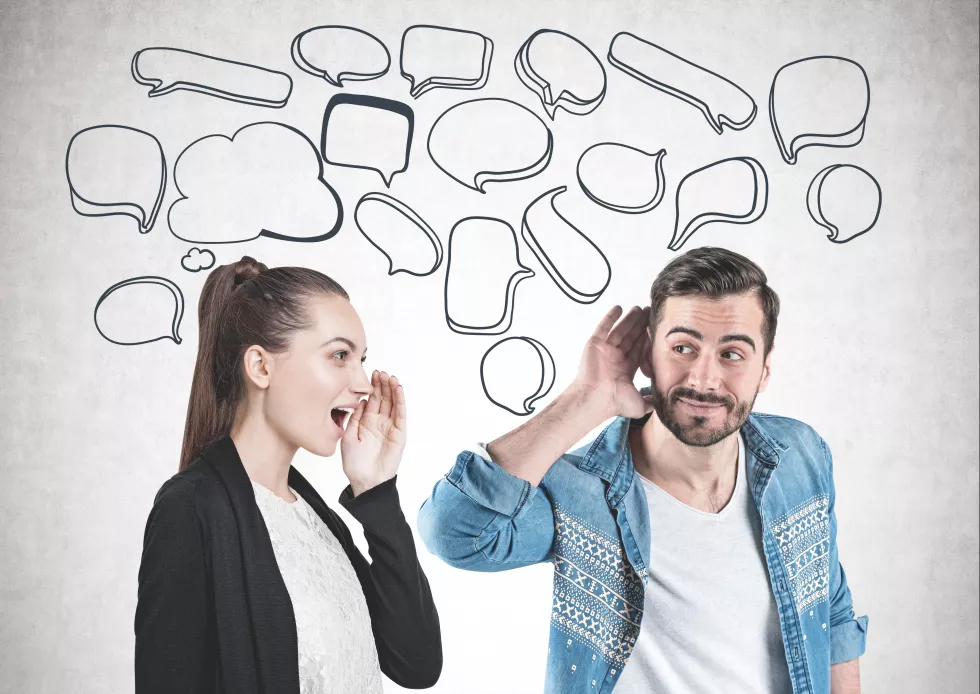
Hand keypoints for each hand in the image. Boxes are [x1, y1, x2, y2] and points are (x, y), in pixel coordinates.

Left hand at [340, 371, 406, 495]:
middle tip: (380, 372)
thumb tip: (358, 402)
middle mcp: (379, 422)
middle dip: (382, 384)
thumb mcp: (348, 437)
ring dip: (393, 389)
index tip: (371, 375)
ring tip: (390, 377)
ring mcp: (390, 427)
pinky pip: (400, 414)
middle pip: (383, 398)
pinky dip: (400, 401)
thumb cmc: (355, 463)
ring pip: (393, 403)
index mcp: (366, 422)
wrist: (366, 480)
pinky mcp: (399, 433)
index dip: (372, 387)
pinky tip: (399, 390)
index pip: (372, 400)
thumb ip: (353, 419)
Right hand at [571, 305, 653, 419]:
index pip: (639, 350)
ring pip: (619, 330)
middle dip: (640, 326)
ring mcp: (605, 351)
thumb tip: (663, 404)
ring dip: (629, 319)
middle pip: (631, 337)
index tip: (655, 329)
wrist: (595, 399)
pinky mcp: (595, 344)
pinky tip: (618, 308)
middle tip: (650, 313)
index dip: (647, 339)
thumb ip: (651, 402)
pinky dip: (610, 317)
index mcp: (626, 369)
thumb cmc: (615, 403)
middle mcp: (616, 358)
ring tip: (639, 308)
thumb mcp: (640, 405)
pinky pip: (603, 328)